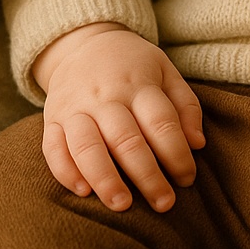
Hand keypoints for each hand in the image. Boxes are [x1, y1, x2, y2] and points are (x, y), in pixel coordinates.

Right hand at [34, 23, 204, 212]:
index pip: (161, 122)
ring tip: (122, 205)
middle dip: (147, 175)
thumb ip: (185, 106)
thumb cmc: (134, 66)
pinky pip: (53, 148)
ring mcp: (75, 108)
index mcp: (139, 85)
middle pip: (126, 140)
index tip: (187, 179)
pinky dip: (65, 171)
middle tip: (164, 204)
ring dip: (104, 178)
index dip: (177, 154)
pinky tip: (83, 192)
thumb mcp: (166, 72)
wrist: (85, 43)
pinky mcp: (52, 119)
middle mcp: (106, 97)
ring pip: (86, 147)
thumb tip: (197, 144)